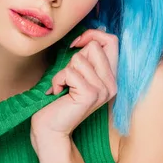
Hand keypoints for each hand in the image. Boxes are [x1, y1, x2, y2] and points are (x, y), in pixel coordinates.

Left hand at [30, 28, 118, 151]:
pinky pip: (69, 72)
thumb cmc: (58, 99)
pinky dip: (58, 80)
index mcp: (111, 77)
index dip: (92, 35)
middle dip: (74, 58)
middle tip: (68, 79)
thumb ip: (86, 58)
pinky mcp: (91, 94)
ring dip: (63, 71)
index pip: (112, 41)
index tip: (75, 44)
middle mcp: (112, 84)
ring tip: (63, 88)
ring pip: (79, 59)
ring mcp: (103, 90)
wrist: (50, 128)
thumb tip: (87, 35)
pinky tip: (59, 94)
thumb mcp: (76, 74)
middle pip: (94, 47)